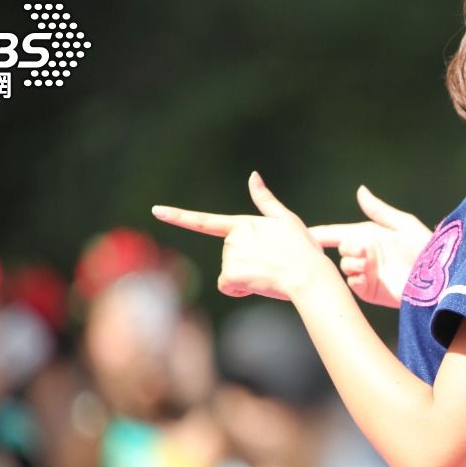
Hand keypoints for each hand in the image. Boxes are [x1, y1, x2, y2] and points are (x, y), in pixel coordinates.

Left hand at [153, 172, 333, 300]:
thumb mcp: (286, 220)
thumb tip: (253, 175)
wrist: (309, 274)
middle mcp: (233, 238)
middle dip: (245, 266)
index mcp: (243, 224)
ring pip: (228, 273)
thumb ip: (265, 200)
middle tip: (271, 265)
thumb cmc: (303, 250)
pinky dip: (240, 291)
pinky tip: (259, 285)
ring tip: (268, 274)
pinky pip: (227, 287)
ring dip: (245, 278)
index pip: (204, 221)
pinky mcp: (231, 272)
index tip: (157, 211)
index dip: (179, 216)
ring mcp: (231, 255)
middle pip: (228, 259)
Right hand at [308, 186, 431, 308]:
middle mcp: (365, 255)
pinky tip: (366, 274)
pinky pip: (353, 284)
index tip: (303, 232)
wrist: (437, 277)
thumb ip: (378, 210)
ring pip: (344, 266)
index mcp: (369, 236)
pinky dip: (355, 278)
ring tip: (367, 261)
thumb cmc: (424, 247)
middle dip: (346, 246)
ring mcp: (366, 274)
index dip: (321, 233)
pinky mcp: (370, 291)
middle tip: (360, 247)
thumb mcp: (402, 224)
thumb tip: (360, 190)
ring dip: (352, 262)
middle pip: (339, 249)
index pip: (337, 233)